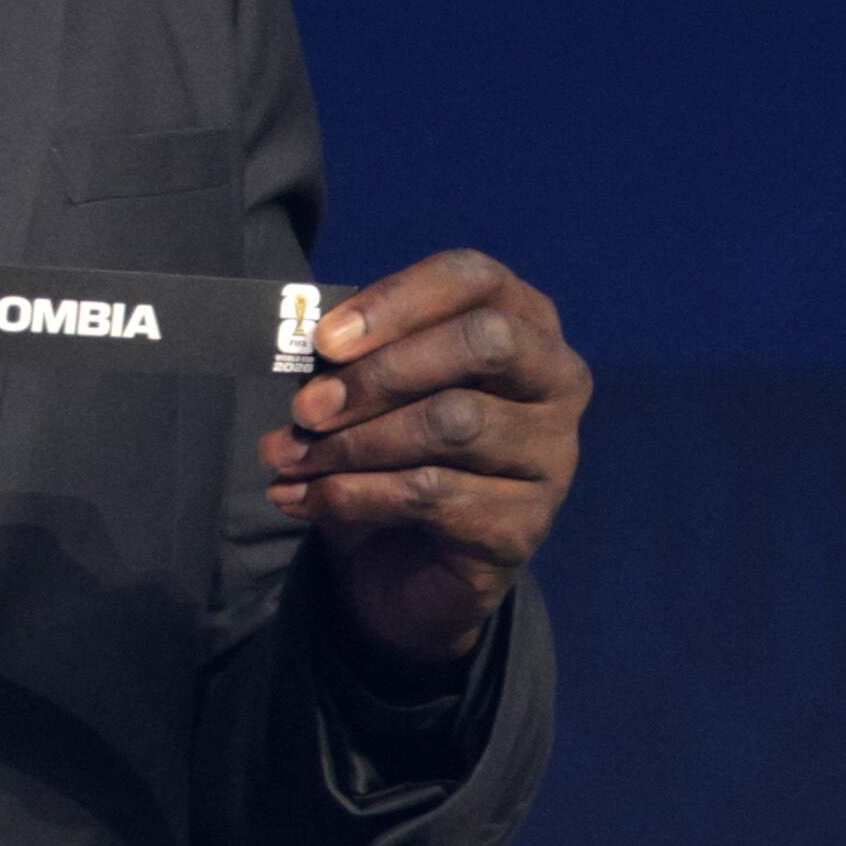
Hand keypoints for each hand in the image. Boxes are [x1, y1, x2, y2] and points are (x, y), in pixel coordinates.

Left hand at [259, 249, 588, 677]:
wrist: (410, 568)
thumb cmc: (397, 450)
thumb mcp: (375, 391)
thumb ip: (357, 357)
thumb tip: (311, 348)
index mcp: (523, 322)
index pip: (473, 278)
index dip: (396, 301)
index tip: (324, 340)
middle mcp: (556, 380)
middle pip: (483, 343)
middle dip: (381, 374)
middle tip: (306, 409)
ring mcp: (551, 454)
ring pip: (453, 423)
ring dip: (353, 443)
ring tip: (289, 460)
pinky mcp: (525, 523)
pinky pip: (433, 493)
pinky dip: (353, 495)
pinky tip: (305, 500)